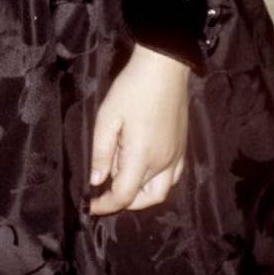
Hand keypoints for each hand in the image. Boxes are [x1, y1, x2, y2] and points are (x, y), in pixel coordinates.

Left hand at [87, 43, 189, 214]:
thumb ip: (101, 152)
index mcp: (142, 157)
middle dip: (123, 201)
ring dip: (141, 194)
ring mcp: (176, 156)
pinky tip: (142, 169)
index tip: (90, 205)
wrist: (164, 69)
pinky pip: (173, 177)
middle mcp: (163, 162)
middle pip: (144, 199)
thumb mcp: (107, 118)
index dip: (106, 205)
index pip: (124, 196)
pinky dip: (157, 183)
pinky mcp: (182, 147)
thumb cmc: (132, 89)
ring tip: (121, 178)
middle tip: (104, 192)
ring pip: (161, 191)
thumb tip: (97, 180)